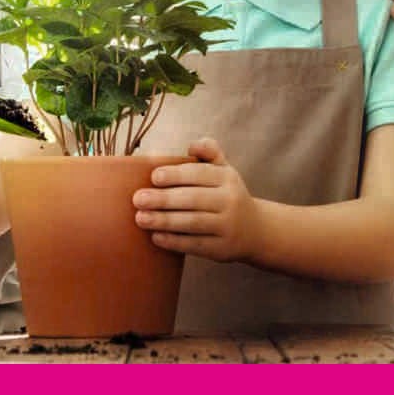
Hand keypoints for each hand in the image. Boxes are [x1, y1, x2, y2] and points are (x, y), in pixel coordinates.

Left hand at [134, 139, 261, 261]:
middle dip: (163, 199)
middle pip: (193, 199)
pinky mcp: (221, 249)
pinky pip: (195, 244)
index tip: (154, 177)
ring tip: (141, 218)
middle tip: (138, 199)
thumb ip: (209, 153)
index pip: (200, 174)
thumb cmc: (227, 195)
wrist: (255, 230)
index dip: (176, 175)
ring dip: (164, 220)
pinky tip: (155, 237)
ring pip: (192, 222)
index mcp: (227, 178)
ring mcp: (227, 226)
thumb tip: (192, 145)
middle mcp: (230, 201)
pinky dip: (174, 241)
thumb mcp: (224, 171)